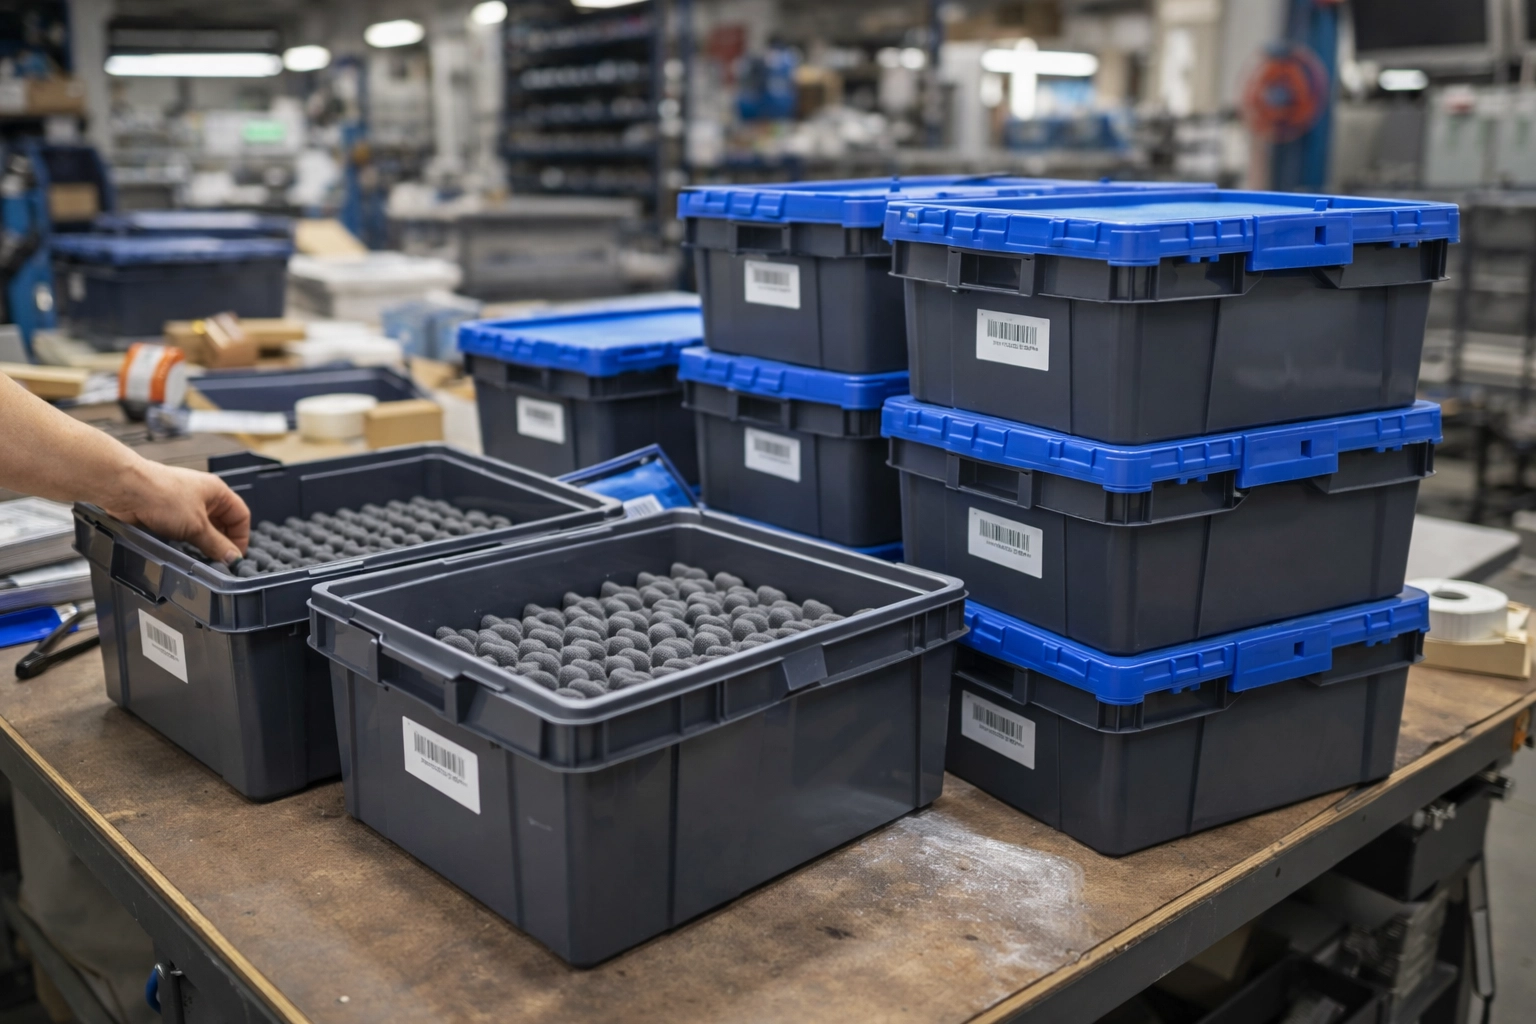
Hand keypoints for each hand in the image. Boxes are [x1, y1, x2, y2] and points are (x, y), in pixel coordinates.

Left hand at [105, 462, 250, 563]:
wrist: (125, 490)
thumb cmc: (162, 496)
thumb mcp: (197, 526)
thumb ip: (216, 544)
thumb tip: (232, 558)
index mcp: (217, 492)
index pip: (240, 516)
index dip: (241, 537)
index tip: (234, 558)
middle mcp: (202, 496)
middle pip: (222, 523)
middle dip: (220, 543)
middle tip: (218, 563)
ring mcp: (183, 505)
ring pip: (201, 529)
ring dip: (201, 544)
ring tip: (198, 560)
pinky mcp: (165, 513)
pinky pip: (182, 531)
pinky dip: (185, 543)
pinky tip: (181, 553)